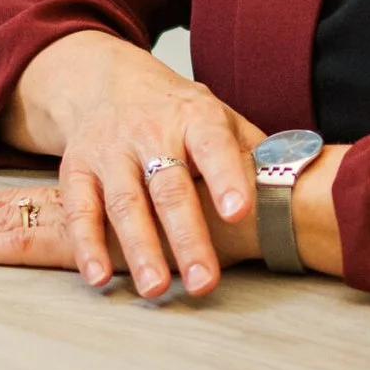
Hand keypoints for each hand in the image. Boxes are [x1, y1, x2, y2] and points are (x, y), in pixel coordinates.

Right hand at [0, 30, 265, 297]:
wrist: (105, 81)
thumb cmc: (176, 112)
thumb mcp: (218, 115)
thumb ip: (251, 150)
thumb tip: (293, 182)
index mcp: (194, 116)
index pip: (213, 146)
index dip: (226, 179)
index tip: (238, 213)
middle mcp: (149, 131)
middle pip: (169, 187)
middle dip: (186, 236)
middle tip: (203, 281)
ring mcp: (110, 150)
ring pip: (125, 202)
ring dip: (140, 248)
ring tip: (155, 288)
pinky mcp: (76, 169)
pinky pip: (80, 209)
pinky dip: (87, 245)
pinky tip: (99, 276)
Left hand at [0, 179, 255, 289]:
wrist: (272, 199)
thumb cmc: (246, 200)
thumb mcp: (206, 198)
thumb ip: (186, 194)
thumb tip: (188, 203)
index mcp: (115, 189)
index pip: (44, 198)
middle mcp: (99, 193)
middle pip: (19, 204)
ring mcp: (96, 210)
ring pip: (17, 218)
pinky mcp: (101, 233)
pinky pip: (35, 240)